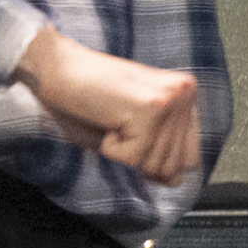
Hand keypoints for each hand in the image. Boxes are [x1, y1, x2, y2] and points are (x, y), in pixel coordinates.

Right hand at [18, 24, 203, 182]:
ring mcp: (170, 99)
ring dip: (124, 151)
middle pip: (173, 166)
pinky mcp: (150, 108)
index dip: (157, 165)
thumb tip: (173, 181)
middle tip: (117, 126)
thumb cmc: (89, 97)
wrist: (58, 67)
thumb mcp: (135, 123)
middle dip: (138, 158)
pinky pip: (134, 157)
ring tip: (111, 119)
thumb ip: (160, 148)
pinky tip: (105, 119)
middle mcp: (185, 93)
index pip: (189, 158)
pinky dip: (111, 148)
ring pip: (154, 164)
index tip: (132, 145)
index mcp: (186, 93)